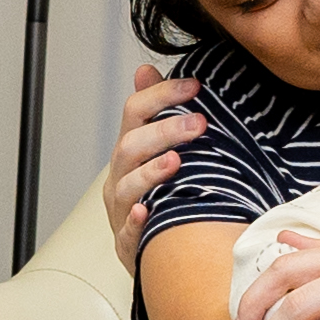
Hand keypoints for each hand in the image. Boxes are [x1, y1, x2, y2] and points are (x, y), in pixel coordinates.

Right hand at [104, 66, 204, 263]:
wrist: (150, 249)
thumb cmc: (157, 193)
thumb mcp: (154, 150)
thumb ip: (152, 112)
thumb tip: (145, 69)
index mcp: (129, 149)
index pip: (135, 111)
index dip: (162, 95)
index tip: (194, 86)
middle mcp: (120, 175)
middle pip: (130, 146)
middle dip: (164, 131)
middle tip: (199, 123)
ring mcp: (120, 208)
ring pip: (127, 186)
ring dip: (151, 172)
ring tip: (176, 162)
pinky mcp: (127, 241)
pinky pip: (127, 230)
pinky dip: (135, 220)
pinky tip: (145, 211)